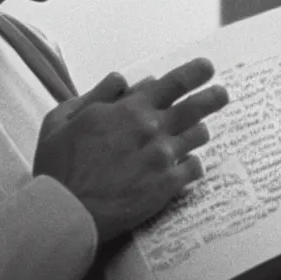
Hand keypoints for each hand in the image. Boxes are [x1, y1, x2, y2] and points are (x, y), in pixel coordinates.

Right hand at [34, 58, 228, 242]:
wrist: (66, 211)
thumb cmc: (59, 165)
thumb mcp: (62, 117)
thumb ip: (96, 94)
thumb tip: (122, 80)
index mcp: (128, 110)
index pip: (173, 82)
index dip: (195, 72)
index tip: (207, 68)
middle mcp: (152, 129)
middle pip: (197, 107)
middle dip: (213, 97)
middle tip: (221, 94)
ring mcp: (163, 158)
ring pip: (198, 136)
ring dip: (198, 131)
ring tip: (196, 133)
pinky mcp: (167, 186)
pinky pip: (195, 168)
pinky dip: (192, 164)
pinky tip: (185, 166)